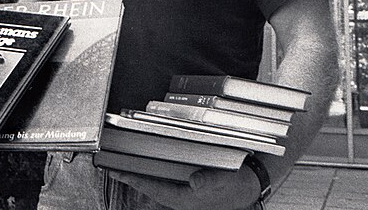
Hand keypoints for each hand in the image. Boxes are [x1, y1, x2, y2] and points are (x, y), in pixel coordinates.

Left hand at [108, 163, 260, 209]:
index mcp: (186, 199)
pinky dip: (157, 177)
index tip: (117, 173)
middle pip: (151, 189)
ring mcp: (186, 195)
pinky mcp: (191, 189)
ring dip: (144, 178)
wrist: (252, 185)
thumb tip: (195, 182)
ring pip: (158, 187)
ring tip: (128, 169)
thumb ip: (209, 181)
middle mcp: (183, 199)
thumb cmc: (238, 184)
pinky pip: (168, 184)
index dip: (134, 180)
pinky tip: (153, 169)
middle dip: (133, 180)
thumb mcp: (225, 181)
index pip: (153, 189)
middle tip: (115, 170)